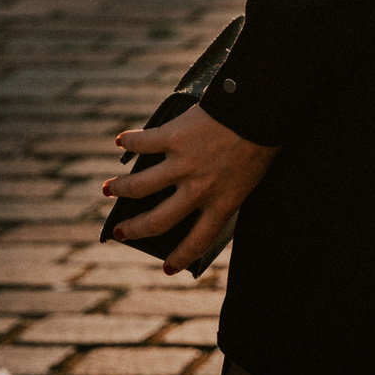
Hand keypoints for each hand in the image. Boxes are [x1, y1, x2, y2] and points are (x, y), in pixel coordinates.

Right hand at [104, 103, 275, 274]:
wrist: (265, 105)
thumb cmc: (264, 139)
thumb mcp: (250, 176)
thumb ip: (226, 190)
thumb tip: (196, 194)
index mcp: (224, 202)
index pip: (198, 240)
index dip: (181, 257)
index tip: (168, 269)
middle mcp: (200, 189)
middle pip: (157, 221)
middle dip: (135, 230)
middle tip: (120, 231)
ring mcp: (183, 164)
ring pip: (140, 186)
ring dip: (120, 189)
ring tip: (109, 189)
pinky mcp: (174, 137)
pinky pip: (143, 143)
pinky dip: (129, 142)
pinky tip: (121, 141)